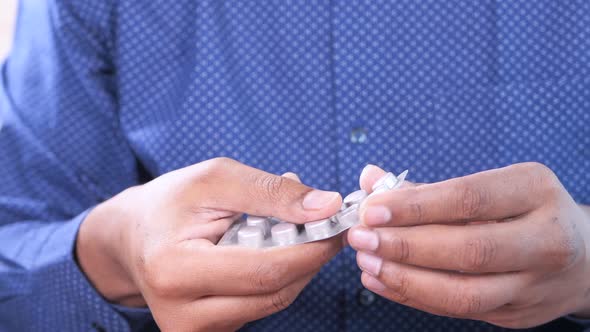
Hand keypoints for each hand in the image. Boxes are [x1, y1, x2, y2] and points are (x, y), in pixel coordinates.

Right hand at [76, 157, 342, 330]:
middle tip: (324, 226)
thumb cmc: (169, 203)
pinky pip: (260, 307)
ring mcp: (194, 330)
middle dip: (310, 258)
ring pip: (273, 303)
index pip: (266, 271)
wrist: (130, 238)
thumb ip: (271, 193)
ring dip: (296, 268)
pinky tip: (271, 251)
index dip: (311, 249)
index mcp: (176, 270)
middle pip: (275, 293)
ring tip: (292, 232)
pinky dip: (277, 279)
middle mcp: (183, 313)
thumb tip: (327, 207)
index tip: (336, 225)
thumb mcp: (216, 179)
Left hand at [348, 163, 589, 327]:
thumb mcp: (489, 185)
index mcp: (535, 191)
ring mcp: (535, 283)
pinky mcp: (518, 314)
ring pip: (464, 292)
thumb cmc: (522, 210)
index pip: (469, 199)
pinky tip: (382, 282)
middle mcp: (545, 239)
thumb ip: (428, 186)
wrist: (581, 256)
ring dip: (406, 279)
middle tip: (361, 239)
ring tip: (367, 264)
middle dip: (406, 246)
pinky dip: (414, 297)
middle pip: (469, 249)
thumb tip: (371, 179)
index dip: (416, 206)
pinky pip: (459, 310)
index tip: (372, 209)